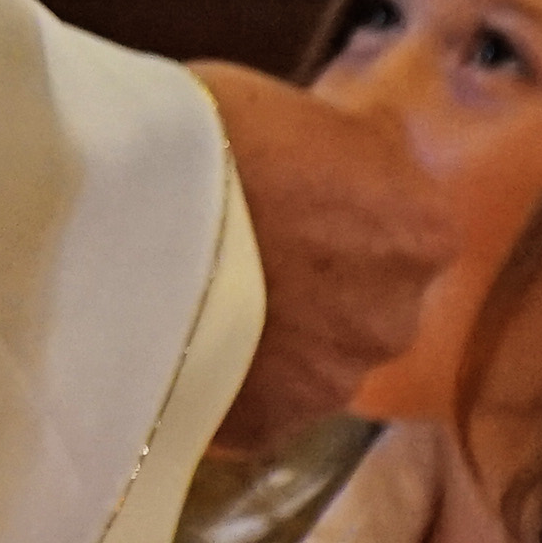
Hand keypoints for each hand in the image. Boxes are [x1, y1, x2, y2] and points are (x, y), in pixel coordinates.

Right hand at [189, 63, 445, 447]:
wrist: (121, 213)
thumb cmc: (215, 135)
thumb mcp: (311, 114)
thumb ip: (357, 155)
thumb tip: (374, 152)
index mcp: (420, 232)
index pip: (412, 231)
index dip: (354, 217)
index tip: (302, 203)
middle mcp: (394, 318)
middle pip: (369, 306)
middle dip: (324, 289)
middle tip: (252, 254)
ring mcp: (330, 383)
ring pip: (315, 363)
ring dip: (279, 341)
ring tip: (204, 303)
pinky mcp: (265, 428)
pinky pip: (256, 405)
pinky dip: (229, 380)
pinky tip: (180, 342)